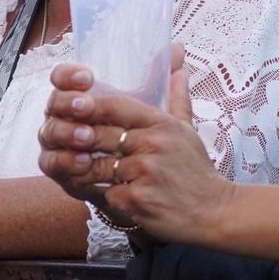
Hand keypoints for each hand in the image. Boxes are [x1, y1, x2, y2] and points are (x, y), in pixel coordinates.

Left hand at [37, 45, 230, 245]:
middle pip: (100, 134)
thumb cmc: (196, 171)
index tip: (75, 109)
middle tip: (66, 142)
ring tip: (80, 171)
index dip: (90, 106)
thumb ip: (177, 98)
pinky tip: (103, 195)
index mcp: (162, 125)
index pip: (116, 105)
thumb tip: (179, 66)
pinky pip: (105, 193)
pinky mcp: (136, 200)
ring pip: (98, 165)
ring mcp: (144, 173)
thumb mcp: (188, 131)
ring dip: (86, 169)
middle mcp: (153, 145)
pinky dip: (101, 195)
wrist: (212, 212)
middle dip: (81, 139)